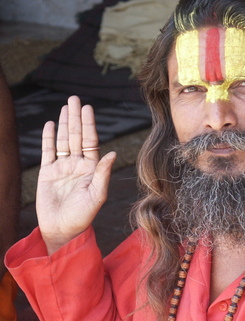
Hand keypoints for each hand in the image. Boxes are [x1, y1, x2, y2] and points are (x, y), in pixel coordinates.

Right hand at [37, 96, 115, 254]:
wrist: (62, 229)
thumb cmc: (83, 215)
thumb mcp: (97, 195)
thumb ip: (103, 174)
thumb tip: (113, 153)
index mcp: (92, 168)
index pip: (91, 141)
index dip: (89, 124)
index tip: (87, 108)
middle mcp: (78, 164)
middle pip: (76, 136)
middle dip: (75, 117)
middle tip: (74, 99)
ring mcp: (62, 167)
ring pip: (63, 140)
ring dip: (63, 124)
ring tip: (64, 107)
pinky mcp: (47, 173)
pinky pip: (48, 151)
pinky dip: (48, 138)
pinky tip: (51, 125)